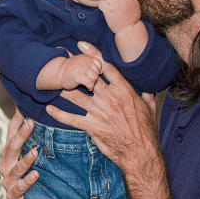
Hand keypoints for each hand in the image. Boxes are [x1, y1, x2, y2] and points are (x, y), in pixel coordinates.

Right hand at [0, 109, 38, 198]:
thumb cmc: (31, 178)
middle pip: (12, 147)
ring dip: (26, 159)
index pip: (10, 134)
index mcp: (9, 154)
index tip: (23, 108)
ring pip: (16, 168)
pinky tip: (36, 175)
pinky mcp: (13, 195)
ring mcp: (8, 181)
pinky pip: (20, 187)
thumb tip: (43, 119)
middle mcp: (5, 165)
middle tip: (31, 123)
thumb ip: (34, 142)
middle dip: (21, 135)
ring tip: (35, 151)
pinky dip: (28, 181)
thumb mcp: (31, 159)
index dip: (16, 121)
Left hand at [48, 42, 158, 169]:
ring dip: (63, 88)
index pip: (106, 67)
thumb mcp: (150, 108)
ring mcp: (99, 112)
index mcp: (124, 90)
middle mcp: (109, 98)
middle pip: (88, 77)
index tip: (82, 46)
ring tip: (52, 80)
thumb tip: (148, 86)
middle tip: (62, 58)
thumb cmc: (147, 130)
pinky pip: (71, 119)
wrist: (140, 153)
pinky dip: (59, 114)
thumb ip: (146, 94)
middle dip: (74, 67)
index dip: (92, 54)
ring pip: (76, 96)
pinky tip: (49, 109)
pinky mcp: (92, 127)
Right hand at [58, 53, 102, 91]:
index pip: (99, 63)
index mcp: (86, 57)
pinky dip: (90, 87)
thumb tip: (102, 71)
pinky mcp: (79, 76)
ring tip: (90, 85)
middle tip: (91, 81)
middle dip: (95, 77)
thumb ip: (90, 64)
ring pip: (94, 77)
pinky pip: (90, 83)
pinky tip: (89, 88)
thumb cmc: (69, 70)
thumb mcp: (80, 63)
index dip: (98, 70)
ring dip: (93, 83)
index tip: (94, 75)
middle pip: (97, 71)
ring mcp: (82, 68)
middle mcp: (85, 61)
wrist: (57, 73)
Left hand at [100, 0, 141, 33]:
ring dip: (107, 3)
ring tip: (111, 10)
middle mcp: (122, 0)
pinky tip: (106, 11)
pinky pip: (101, 4)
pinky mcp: (108, 11)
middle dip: (114, 0)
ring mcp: (115, 5)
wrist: (129, 29)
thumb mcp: (135, 5)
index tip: (121, 4)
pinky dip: (102, 7)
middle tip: (116, 9)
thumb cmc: (132, 18)